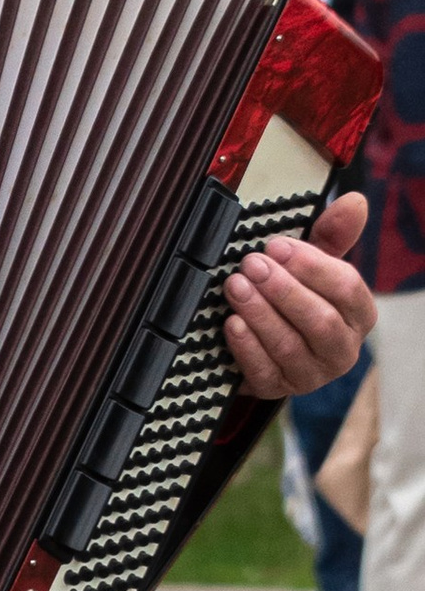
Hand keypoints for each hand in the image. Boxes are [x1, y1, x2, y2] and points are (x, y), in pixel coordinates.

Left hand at [223, 191, 374, 398]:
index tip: (277, 246)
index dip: (311, 265)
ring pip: (289, 346)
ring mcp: (311, 374)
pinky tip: (232, 323)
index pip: (347, 288)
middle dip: (283, 290)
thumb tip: (354, 202)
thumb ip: (331, 235)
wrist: (265, 344)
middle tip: (251, 264)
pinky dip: (246, 346)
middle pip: (320, 320)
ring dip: (260, 313)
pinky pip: (263, 371)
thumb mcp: (312, 265)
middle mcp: (342, 349)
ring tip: (236, 286)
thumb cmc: (296, 298)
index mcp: (358, 314)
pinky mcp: (278, 389)